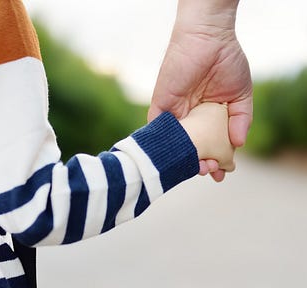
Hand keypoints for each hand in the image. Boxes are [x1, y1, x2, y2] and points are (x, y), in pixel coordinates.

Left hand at [148, 23, 251, 180]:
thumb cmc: (227, 63)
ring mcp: (175, 114)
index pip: (209, 145)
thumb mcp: (241, 95)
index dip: (214, 160)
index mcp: (208, 118)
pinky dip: (163, 145)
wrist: (208, 39)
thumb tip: (239, 144)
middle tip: (208, 171)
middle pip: (191, 148)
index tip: (220, 173)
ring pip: (175, 144)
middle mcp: (190, 119)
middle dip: (198, 163)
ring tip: (196, 168)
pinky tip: (172, 159)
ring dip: (182, 158)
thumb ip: (241, 119)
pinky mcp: (161, 106)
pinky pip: (157, 129)